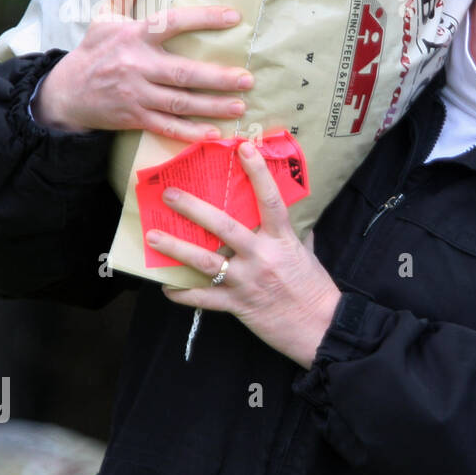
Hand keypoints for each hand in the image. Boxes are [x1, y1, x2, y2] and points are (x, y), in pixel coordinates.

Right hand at [33, 0, 253, 141]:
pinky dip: (190, 133)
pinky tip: (214, 134)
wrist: (66, 93)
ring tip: (240, 106)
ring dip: (211, 106)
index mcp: (133, 36)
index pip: (171, 23)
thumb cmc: (94, 51)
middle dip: (217, 78)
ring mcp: (136, 94)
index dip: (203, 18)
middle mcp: (136, 65)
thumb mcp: (104, 17)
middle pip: (182, 72)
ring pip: (179, 102)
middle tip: (247, 79)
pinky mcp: (135, 118)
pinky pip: (166, 127)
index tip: (234, 17)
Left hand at [152, 140, 340, 368]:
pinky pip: (204, 299)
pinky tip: (166, 287)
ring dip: (176, 248)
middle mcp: (263, 257)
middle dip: (193, 208)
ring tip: (153, 237)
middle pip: (224, 226)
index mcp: (282, 240)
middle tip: (169, 193)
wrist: (321, 326)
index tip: (244, 147)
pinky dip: (183, 294)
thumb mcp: (308, 254)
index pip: (270, 200)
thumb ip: (297, 234)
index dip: (258, 172)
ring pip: (206, 261)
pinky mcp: (239, 306)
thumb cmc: (316, 288)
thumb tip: (293, 217)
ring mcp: (248, 281)